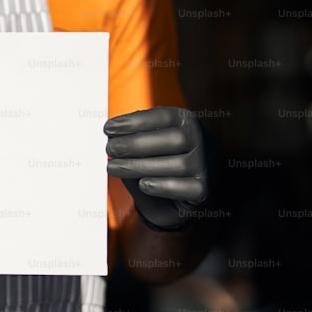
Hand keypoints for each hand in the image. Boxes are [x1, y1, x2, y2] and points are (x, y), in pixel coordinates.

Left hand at [105, 107, 206, 229]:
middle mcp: (200, 141)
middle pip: (174, 139)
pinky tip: (143, 184)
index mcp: (186, 122)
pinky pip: (183, 187)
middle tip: (110, 149)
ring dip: (140, 166)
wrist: (176, 195)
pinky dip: (161, 185)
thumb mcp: (147, 144)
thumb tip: (112, 134)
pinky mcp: (201, 189)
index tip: (109, 128)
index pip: (164, 116)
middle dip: (137, 144)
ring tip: (113, 167)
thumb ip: (134, 136)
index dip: (136, 121)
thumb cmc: (158, 162)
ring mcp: (203, 165)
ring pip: (177, 164)